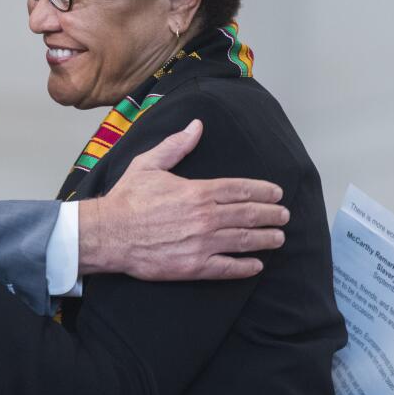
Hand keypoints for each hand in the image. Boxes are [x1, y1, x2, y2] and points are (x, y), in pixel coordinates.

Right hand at [78, 119, 287, 279]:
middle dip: (271, 215)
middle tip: (284, 216)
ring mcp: (201, 243)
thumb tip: (196, 126)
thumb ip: (176, 145)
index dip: (263, 191)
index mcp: (197, 191)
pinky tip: (256, 265)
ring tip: (278, 238)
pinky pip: (227, 268)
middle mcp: (205, 217)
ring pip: (244, 240)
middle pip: (248, 214)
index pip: (240, 189)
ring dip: (265, 239)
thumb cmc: (127, 199)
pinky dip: (245, 267)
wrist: (109, 234)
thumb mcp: (149, 164)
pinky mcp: (193, 266)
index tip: (277, 194)